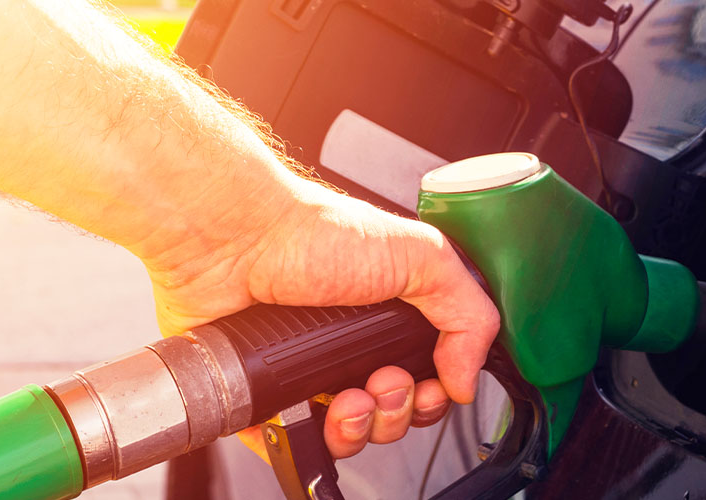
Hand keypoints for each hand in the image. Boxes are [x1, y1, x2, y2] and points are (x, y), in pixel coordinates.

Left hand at [142, 179, 500, 459]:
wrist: (238, 240)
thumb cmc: (316, 233)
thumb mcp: (423, 256)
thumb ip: (468, 313)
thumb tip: (467, 378)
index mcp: (390, 319)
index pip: (428, 381)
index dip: (433, 396)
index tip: (428, 384)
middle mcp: (351, 348)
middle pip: (392, 416)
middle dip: (397, 412)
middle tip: (383, 382)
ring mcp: (308, 373)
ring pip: (348, 436)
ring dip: (359, 428)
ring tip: (346, 397)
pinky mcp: (266, 394)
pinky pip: (291, 442)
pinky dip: (304, 441)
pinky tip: (305, 410)